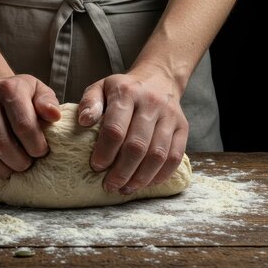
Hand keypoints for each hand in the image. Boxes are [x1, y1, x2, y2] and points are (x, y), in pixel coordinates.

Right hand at [0, 74, 60, 179]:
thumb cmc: (18, 94)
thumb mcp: (38, 91)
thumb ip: (48, 102)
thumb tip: (53, 116)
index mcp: (8, 89)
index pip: (23, 126)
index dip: (35, 146)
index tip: (41, 152)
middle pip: (1, 143)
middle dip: (18, 162)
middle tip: (27, 165)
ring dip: (0, 170)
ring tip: (12, 170)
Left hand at [78, 70, 187, 194]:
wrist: (158, 77)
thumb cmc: (124, 89)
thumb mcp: (101, 87)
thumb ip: (90, 103)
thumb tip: (84, 121)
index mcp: (127, 93)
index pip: (115, 128)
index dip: (105, 152)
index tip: (96, 167)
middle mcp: (151, 103)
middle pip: (137, 145)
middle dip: (122, 171)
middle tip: (110, 186)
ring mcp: (170, 116)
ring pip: (158, 154)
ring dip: (141, 177)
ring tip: (126, 189)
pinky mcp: (183, 127)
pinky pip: (175, 156)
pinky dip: (161, 174)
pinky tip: (147, 183)